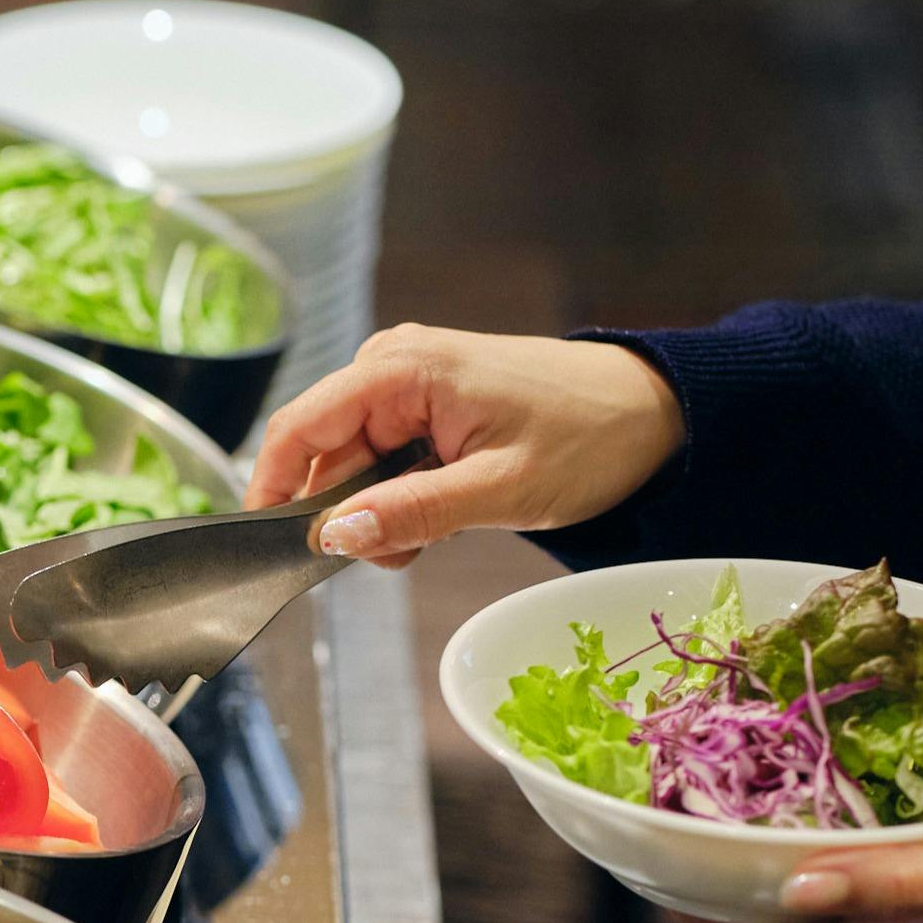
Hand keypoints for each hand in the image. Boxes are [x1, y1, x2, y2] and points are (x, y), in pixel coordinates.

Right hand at [245, 324, 685, 563]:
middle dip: (345, 515)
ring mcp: (406, 385)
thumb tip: (335, 536)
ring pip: (351, 465)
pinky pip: (381, 461)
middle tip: (398, 556)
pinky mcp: (423, 405)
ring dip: (377, 513)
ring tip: (435, 536)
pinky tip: (440, 517)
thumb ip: (412, 513)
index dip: (272, 489)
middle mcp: (391, 366)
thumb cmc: (590, 437)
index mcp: (402, 369)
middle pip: (321, 453)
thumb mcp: (500, 489)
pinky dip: (398, 500)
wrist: (652, 412)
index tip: (270, 548)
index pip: (299, 428)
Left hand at [680, 801, 922, 922]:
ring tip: (709, 800)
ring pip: (814, 897)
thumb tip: (788, 888)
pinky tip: (806, 795)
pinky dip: (821, 840)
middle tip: (663, 815)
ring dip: (763, 857)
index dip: (695, 914)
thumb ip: (891, 882)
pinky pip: (860, 874)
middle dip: (717, 881)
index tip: (640, 863)